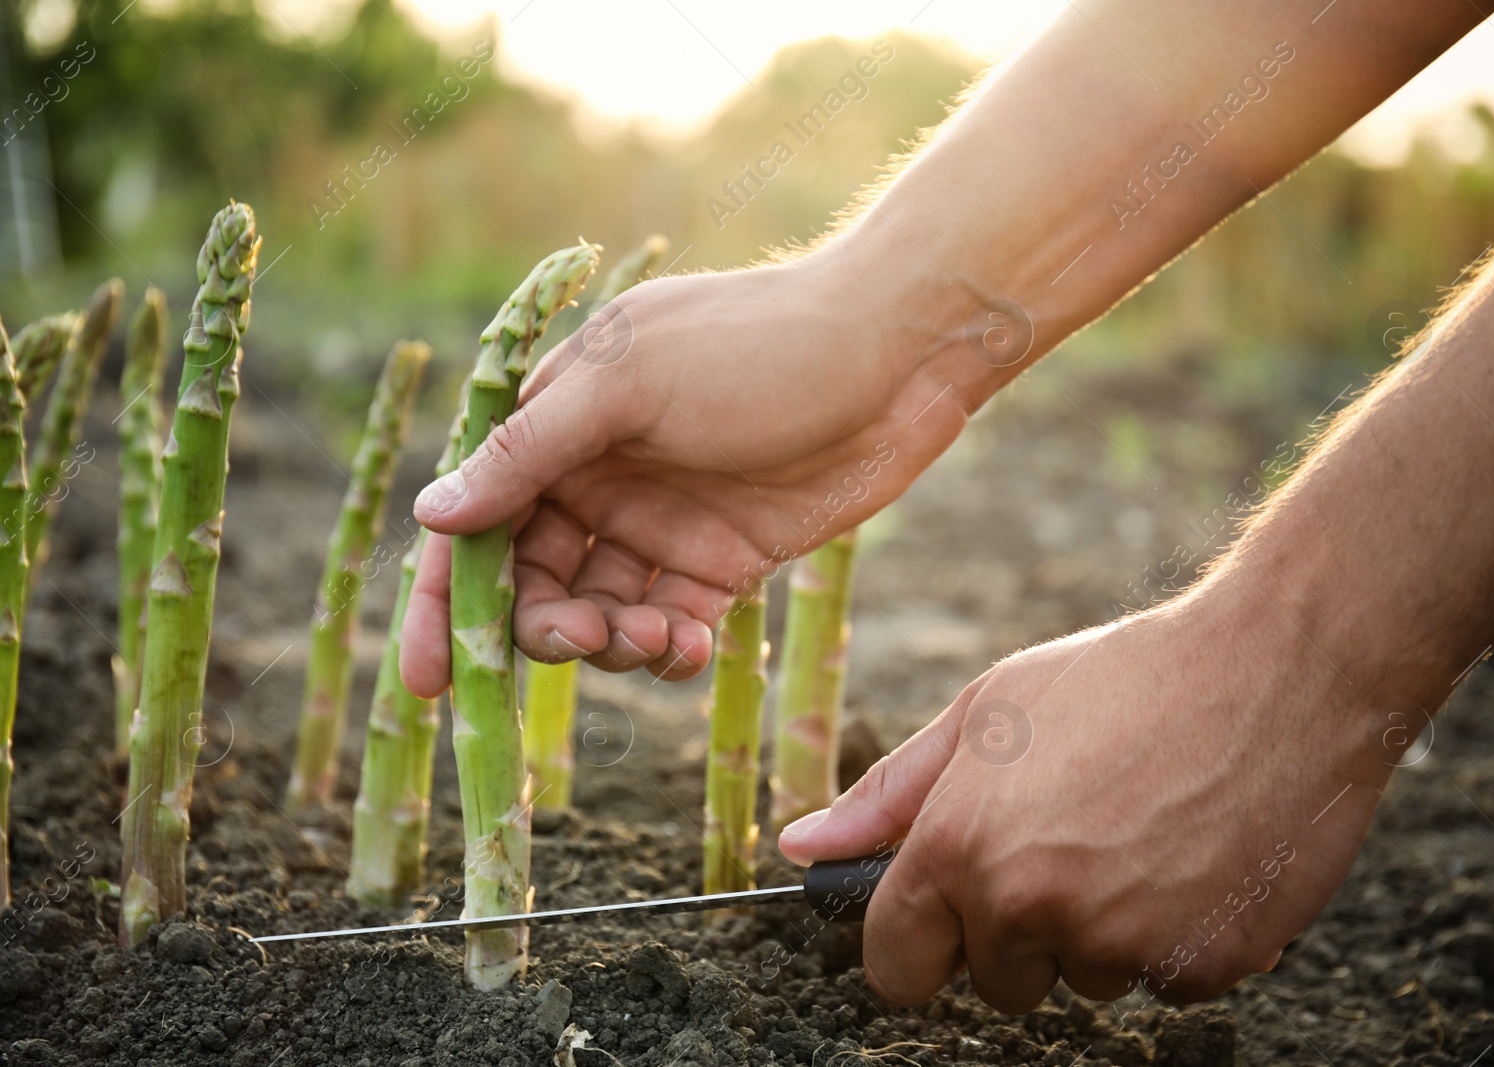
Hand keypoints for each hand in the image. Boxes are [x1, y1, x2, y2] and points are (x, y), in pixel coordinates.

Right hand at [400, 246, 978, 694]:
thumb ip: (530, 453)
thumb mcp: (630, 385)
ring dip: (610, 641)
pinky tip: (683, 644)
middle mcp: (598, 477)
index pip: (477, 523)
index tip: (425, 683)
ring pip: (600, 612)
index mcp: (559, 423)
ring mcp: (660, 522)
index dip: (444, 603)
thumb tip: (430, 515)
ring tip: (652, 634)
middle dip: (543, 626)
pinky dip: (666, 648)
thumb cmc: (757, 347)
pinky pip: (668, 624)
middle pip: (533, 582)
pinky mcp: (722, 558)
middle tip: (583, 638)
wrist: (897, 354)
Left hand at [779, 579, 1424, 1011]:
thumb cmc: (1124, 678)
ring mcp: (1121, 945)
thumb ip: (887, 795)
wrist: (1280, 669)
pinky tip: (1195, 854)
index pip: (895, 966)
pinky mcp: (1203, 967)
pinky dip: (1176, 934)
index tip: (941, 925)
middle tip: (1072, 836)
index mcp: (961, 847)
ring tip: (1143, 829)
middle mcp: (1030, 907)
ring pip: (1084, 976)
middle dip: (1020, 928)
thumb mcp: (987, 712)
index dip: (914, 945)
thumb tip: (800, 847)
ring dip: (1103, 926)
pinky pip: (1164, 979)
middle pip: (996, 980)